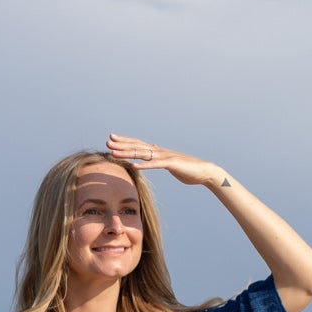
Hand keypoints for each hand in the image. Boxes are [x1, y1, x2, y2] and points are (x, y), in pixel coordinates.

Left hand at [105, 134, 222, 188]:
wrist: (204, 172)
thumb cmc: (187, 169)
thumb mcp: (169, 161)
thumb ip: (159, 156)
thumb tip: (152, 147)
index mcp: (158, 151)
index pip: (137, 144)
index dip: (124, 142)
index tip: (111, 139)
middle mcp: (160, 151)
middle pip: (137, 146)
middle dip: (121, 144)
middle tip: (107, 141)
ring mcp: (165, 157)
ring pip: (143, 154)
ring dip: (127, 153)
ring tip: (113, 153)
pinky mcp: (172, 164)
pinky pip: (155, 165)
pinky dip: (144, 165)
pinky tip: (133, 166)